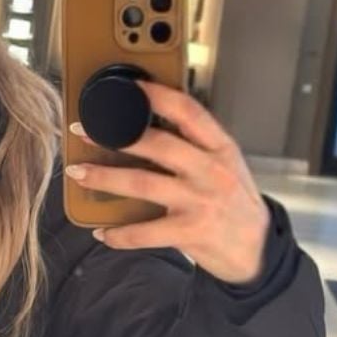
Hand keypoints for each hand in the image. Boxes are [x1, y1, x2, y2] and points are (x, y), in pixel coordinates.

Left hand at [65, 81, 269, 284]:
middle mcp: (211, 171)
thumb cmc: (234, 203)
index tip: (129, 87)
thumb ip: (194, 145)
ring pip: (142, 184)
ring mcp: (200, 202)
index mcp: (221, 148)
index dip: (158, 96)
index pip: (189, 112)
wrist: (257, 250)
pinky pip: (145, 232)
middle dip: (115, 136)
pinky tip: (102, 232)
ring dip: (104, 178)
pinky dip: (119, 234)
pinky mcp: (190, 232)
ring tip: (79, 173)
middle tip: (83, 132)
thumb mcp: (225, 165)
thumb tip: (143, 126)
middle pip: (158, 145)